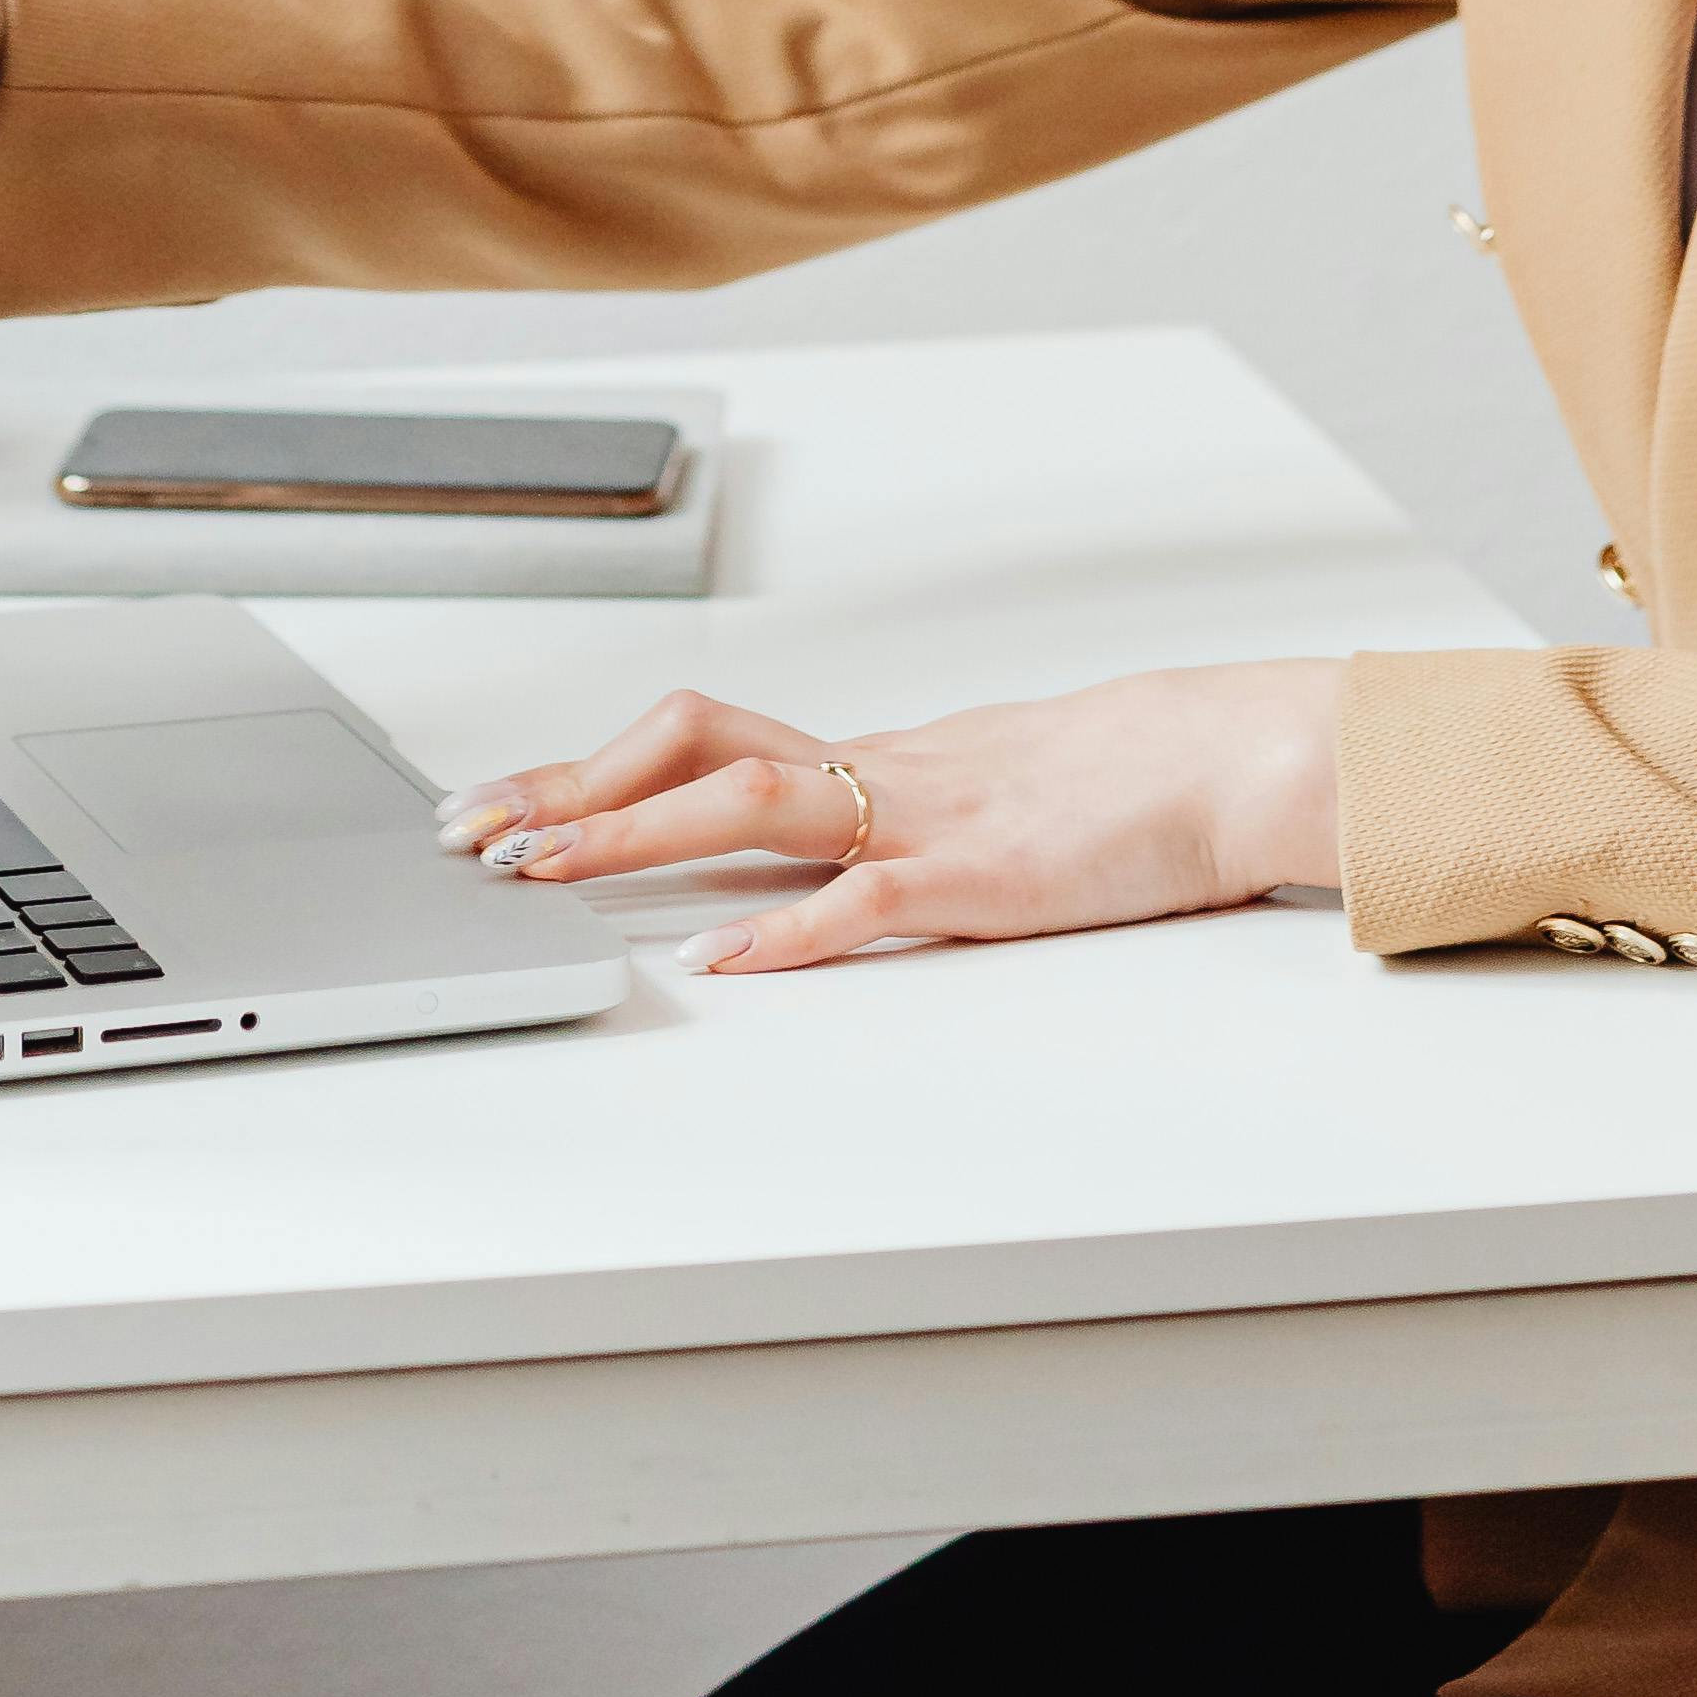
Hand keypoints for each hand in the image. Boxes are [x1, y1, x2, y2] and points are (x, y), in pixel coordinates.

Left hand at [433, 663, 1345, 974]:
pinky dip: (788, 929)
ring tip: (546, 870)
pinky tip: (724, 958)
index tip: (498, 804)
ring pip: (752, 805)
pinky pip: (868, 898)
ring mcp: (925, 818)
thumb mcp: (977, 794)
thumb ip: (887, 825)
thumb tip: (798, 866)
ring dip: (635, 835)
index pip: (697, 737)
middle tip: (472, 831)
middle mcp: (876, 774)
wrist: (1225, 758)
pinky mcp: (983, 879)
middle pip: (694, 749)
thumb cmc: (1114, 784)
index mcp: (869, 761)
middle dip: (571, 790)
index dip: (588, 769)